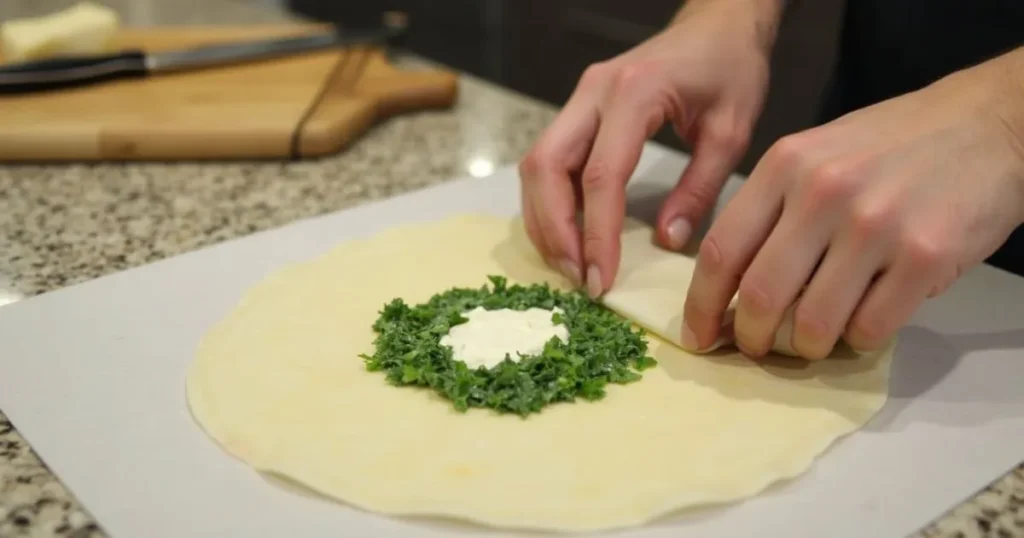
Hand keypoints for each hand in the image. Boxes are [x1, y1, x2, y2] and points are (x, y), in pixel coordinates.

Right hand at [518, 0, 782, 296]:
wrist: (718, 24)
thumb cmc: (730, 69)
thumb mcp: (731, 131)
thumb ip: (701, 188)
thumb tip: (667, 242)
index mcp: (634, 94)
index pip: (601, 176)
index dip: (596, 233)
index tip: (602, 278)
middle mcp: (593, 93)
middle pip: (546, 167)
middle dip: (554, 229)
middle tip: (576, 275)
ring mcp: (579, 98)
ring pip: (536, 164)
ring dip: (544, 219)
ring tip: (569, 263)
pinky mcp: (578, 109)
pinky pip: (548, 160)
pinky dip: (550, 202)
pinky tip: (569, 234)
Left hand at [682, 57, 1023, 358]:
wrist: (989, 122)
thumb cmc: (895, 144)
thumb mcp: (816, 154)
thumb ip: (772, 210)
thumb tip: (732, 287)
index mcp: (785, 165)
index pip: (722, 251)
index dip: (701, 306)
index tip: (697, 336)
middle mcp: (823, 192)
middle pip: (760, 296)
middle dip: (751, 338)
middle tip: (757, 347)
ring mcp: (875, 225)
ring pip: (814, 323)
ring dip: (807, 346)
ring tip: (816, 337)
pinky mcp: (924, 255)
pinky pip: (870, 328)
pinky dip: (859, 339)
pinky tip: (866, 317)